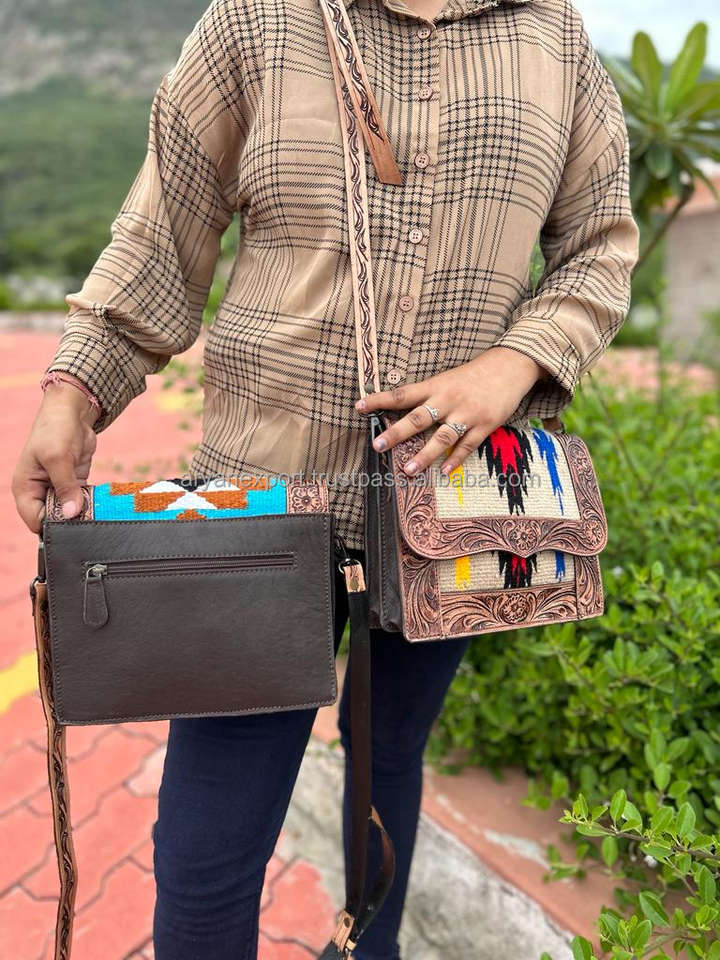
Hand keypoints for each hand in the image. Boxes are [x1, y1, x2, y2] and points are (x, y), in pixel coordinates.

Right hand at [12, 376, 98, 532]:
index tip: (73, 522)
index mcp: (25, 488)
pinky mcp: (74, 484)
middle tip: (89, 516)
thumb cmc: (55, 430)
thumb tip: (71, 514)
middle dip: (70, 520)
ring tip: (97, 509)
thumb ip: (65, 487)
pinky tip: (101, 502)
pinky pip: (82, 502)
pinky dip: (91, 503)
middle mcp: (39, 492)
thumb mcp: (58, 458)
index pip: (35, 520)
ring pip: (69, 512)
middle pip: (53, 519)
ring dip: (83, 513)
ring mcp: (57, 489)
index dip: (53, 526)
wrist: (72, 412)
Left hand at [355, 347, 545, 474]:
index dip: (379, 400)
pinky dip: (455, 459)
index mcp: (435, 386)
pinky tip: (443, 471)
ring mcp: (466, 414)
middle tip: (378, 445)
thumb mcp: (446, 379)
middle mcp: (448, 400)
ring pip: (442, 437)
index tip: (359, 406)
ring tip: (408, 470)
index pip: (402, 394)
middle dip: (397, 433)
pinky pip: (467, 445)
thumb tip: (400, 412)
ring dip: (424, 455)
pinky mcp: (485, 425)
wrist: (509, 367)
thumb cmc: (473, 375)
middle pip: (418, 418)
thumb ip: (426, 396)